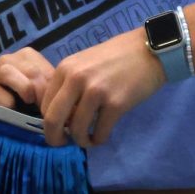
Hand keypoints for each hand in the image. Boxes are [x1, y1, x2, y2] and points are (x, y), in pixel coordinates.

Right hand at [0, 47, 55, 121]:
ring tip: (30, 104)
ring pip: (9, 73)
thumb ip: (54, 91)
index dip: (55, 90)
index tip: (58, 107)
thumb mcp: (41, 94)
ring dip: (23, 92)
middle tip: (46, 111)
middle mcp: (11, 58)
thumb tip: (73, 105)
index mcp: (29, 56)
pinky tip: (12, 109)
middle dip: (42, 94)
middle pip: (32, 72)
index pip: (48, 70)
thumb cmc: (22, 103)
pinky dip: (6, 102)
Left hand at [38, 28, 164, 147]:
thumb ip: (70, 84)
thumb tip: (62, 115)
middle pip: (53, 120)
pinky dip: (99, 140)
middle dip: (54, 138)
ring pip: (77, 130)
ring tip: (88, 140)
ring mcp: (96, 92)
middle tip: (62, 143)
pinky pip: (100, 132)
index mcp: (65, 69)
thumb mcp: (84, 63)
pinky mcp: (116, 104)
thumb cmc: (117, 56)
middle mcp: (76, 79)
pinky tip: (101, 137)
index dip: (49, 121)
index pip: (45, 104)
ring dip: (81, 141)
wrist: (149, 50)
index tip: (60, 127)